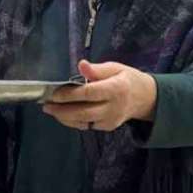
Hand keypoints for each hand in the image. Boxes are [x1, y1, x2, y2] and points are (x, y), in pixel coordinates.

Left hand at [42, 60, 156, 130]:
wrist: (145, 98)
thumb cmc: (127, 80)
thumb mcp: (115, 68)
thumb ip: (97, 69)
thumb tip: (82, 65)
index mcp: (116, 89)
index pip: (89, 93)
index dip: (69, 94)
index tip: (55, 93)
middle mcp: (113, 107)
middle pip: (83, 111)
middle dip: (62, 109)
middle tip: (46, 105)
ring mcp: (110, 120)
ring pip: (83, 122)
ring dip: (64, 117)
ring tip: (50, 110)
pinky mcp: (107, 127)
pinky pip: (86, 126)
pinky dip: (73, 121)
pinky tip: (62, 115)